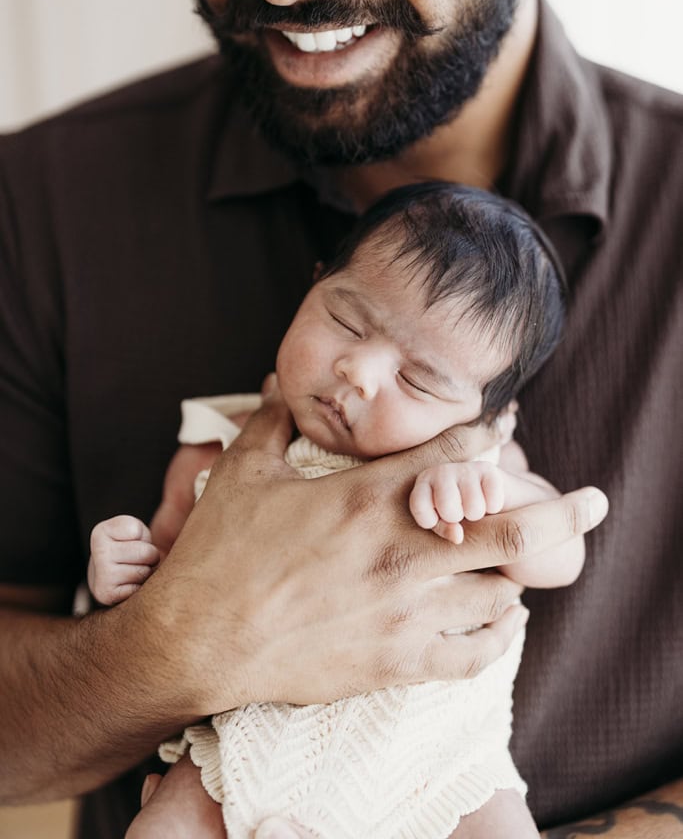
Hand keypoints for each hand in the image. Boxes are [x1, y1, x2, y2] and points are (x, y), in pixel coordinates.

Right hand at [87, 516, 159, 604]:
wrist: (108, 577)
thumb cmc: (129, 548)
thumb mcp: (135, 528)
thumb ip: (157, 518)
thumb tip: (174, 516)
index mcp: (101, 531)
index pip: (139, 531)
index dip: (143, 537)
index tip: (132, 541)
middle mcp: (98, 552)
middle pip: (146, 553)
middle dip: (149, 556)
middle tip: (136, 559)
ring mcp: (100, 575)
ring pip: (144, 572)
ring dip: (145, 572)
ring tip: (131, 570)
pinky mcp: (106, 594)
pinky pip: (138, 589)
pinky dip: (138, 588)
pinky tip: (128, 585)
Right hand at [129, 377, 606, 719]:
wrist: (196, 641)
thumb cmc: (219, 554)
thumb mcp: (242, 472)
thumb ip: (273, 421)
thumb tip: (280, 381)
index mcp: (367, 498)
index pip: (457, 458)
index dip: (490, 438)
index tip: (506, 431)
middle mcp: (400, 552)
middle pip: (509, 531)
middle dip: (562, 514)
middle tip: (594, 502)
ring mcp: (404, 612)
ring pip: (499, 594)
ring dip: (514, 576)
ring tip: (515, 566)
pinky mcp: (395, 662)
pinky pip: (473, 655)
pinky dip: (498, 637)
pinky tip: (500, 623)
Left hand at [410, 462, 505, 542]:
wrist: (486, 495)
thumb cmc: (457, 514)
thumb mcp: (444, 524)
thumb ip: (445, 531)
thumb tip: (458, 536)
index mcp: (423, 484)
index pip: (419, 506)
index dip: (430, 521)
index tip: (437, 521)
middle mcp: (441, 471)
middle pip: (447, 508)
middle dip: (457, 518)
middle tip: (460, 513)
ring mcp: (465, 468)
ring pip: (473, 508)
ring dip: (477, 514)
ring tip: (474, 507)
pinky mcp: (487, 469)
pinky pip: (492, 502)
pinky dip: (493, 508)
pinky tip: (488, 501)